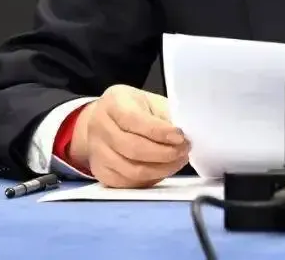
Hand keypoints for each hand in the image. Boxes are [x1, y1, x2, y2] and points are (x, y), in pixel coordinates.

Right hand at [70, 85, 190, 187]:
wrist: (103, 121)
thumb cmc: (132, 108)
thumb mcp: (149, 101)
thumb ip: (165, 114)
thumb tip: (186, 132)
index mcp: (113, 103)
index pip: (135, 120)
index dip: (160, 131)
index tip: (181, 136)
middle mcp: (100, 128)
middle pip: (133, 148)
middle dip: (165, 152)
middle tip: (184, 150)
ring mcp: (98, 153)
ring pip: (132, 170)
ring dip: (161, 169)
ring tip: (178, 160)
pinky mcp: (102, 173)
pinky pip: (128, 183)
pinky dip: (150, 179)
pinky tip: (163, 169)